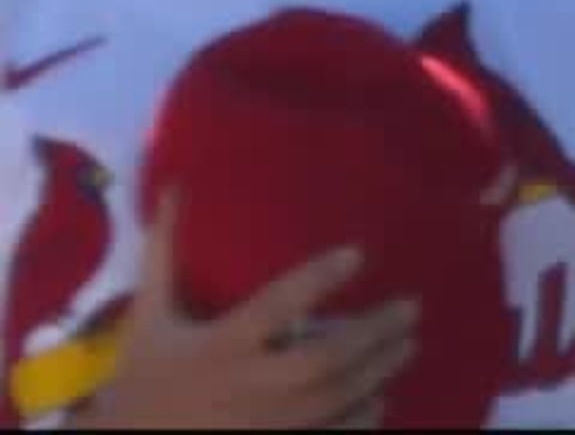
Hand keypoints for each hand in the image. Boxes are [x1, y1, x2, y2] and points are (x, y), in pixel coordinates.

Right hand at [69, 191, 419, 430]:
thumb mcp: (149, 318)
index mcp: (218, 346)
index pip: (274, 306)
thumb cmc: (141, 380)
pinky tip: (380, 399)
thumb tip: (174, 186)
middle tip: (411, 309)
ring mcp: (265, 425)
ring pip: (336, 400)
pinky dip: (361, 419)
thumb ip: (165, 253)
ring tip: (407, 345)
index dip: (318, 278)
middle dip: (373, 333)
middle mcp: (246, 386)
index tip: (357, 252)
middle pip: (323, 360)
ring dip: (378, 372)